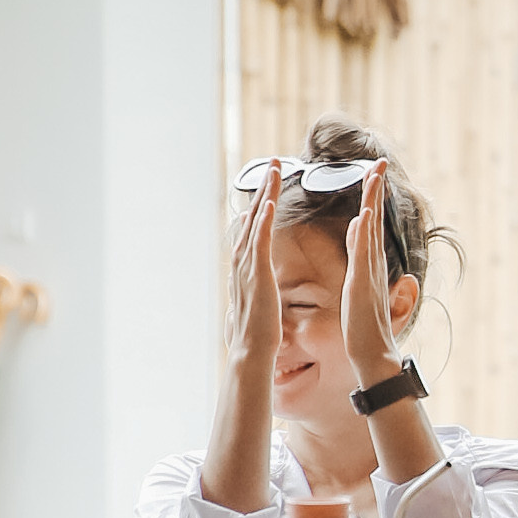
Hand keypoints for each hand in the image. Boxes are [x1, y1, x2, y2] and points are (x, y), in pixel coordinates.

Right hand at [228, 165, 280, 373]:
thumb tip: (244, 282)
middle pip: (252, 218)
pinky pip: (260, 242)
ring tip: (275, 171)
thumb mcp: (253, 303)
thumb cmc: (256, 334)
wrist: (251, 352)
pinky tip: (268, 203)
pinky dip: (263, 221)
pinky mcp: (257, 274)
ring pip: (256, 223)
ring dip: (265, 195)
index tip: (264, 187)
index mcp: (245, 270)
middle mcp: (242, 263)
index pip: (251, 231)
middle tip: (272, 165)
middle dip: (262, 190)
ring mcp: (248, 267)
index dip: (258, 207)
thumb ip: (249, 288)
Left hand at [341, 162, 404, 386]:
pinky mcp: (362, 284)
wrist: (373, 351)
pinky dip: (364, 235)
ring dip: (372, 203)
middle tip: (379, 162)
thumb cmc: (363, 321)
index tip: (373, 171)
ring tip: (374, 177)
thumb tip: (356, 225)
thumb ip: (358, 251)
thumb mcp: (357, 279)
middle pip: (374, 217)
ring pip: (371, 230)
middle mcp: (372, 261)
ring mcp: (369, 272)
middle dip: (376, 189)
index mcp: (368, 260)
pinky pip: (363, 255)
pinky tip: (364, 217)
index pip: (369, 220)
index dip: (371, 195)